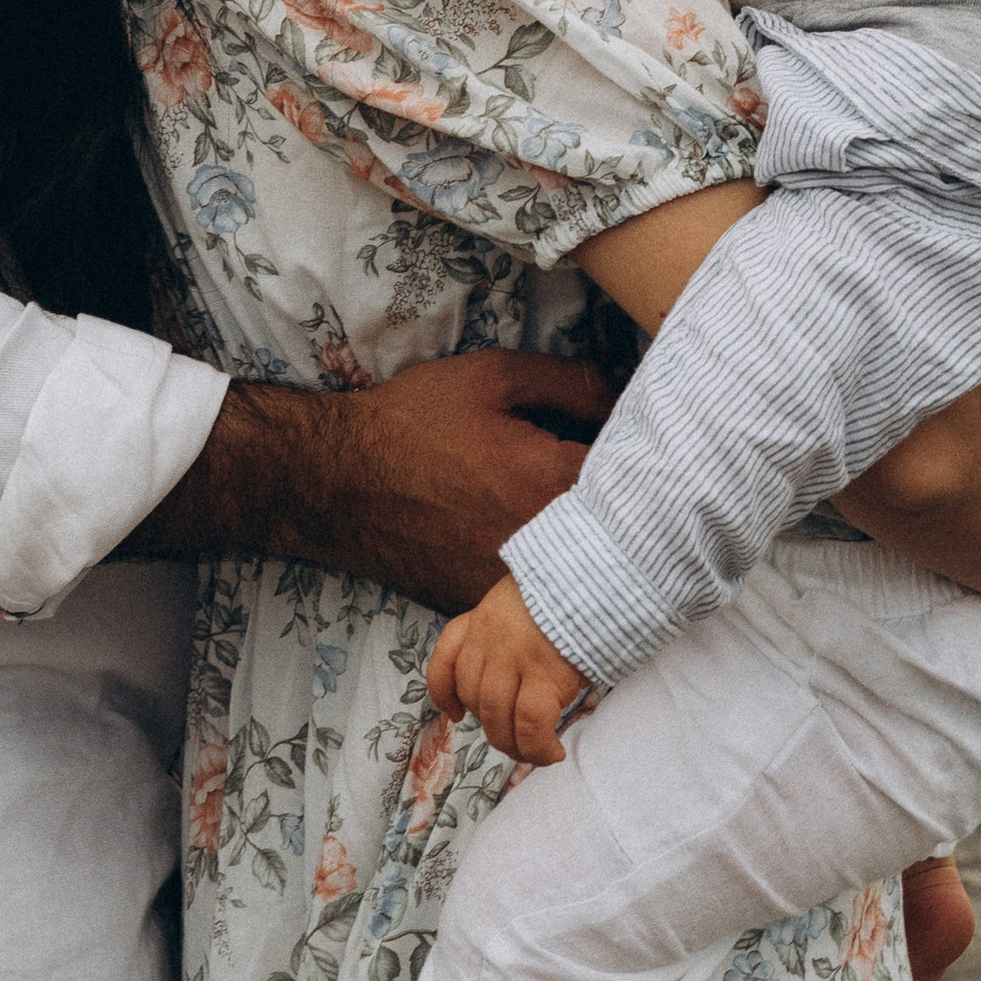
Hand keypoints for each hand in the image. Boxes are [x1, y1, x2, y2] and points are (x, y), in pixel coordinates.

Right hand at [127, 350, 613, 616]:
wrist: (334, 480)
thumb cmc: (413, 420)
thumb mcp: (492, 376)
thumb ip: (567, 381)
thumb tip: (620, 395)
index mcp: (552, 479)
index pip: (637, 477)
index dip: (646, 460)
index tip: (646, 447)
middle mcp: (541, 542)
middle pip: (614, 534)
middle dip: (622, 509)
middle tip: (621, 484)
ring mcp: (509, 583)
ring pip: (574, 571)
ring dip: (584, 549)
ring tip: (577, 518)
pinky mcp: (479, 604)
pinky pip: (530, 595)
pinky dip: (541, 576)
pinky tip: (530, 547)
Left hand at [427, 571, 587, 761]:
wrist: (597, 573)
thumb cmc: (570, 589)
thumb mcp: (526, 599)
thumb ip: (510, 630)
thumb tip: (512, 677)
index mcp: (483, 617)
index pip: (445, 657)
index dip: (443, 692)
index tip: (454, 713)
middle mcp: (490, 639)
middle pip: (473, 696)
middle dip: (490, 725)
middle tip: (514, 737)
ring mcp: (515, 658)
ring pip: (497, 718)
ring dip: (513, 745)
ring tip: (533, 751)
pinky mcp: (546, 676)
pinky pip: (531, 727)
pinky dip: (539, 749)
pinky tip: (553, 752)